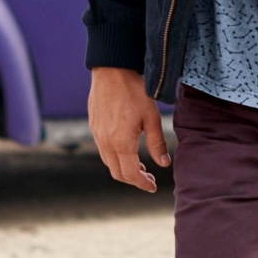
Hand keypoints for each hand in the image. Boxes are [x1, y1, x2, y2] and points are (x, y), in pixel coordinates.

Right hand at [88, 66, 170, 192]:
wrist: (111, 70)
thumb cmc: (135, 91)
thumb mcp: (152, 117)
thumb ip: (157, 143)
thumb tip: (164, 164)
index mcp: (121, 142)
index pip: (130, 174)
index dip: (143, 184)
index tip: (153, 187)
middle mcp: (105, 142)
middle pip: (117, 173)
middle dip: (134, 180)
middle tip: (149, 178)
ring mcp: (97, 135)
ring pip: (109, 163)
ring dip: (123, 169)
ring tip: (140, 166)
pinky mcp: (94, 127)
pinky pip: (103, 151)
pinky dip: (115, 158)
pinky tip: (127, 151)